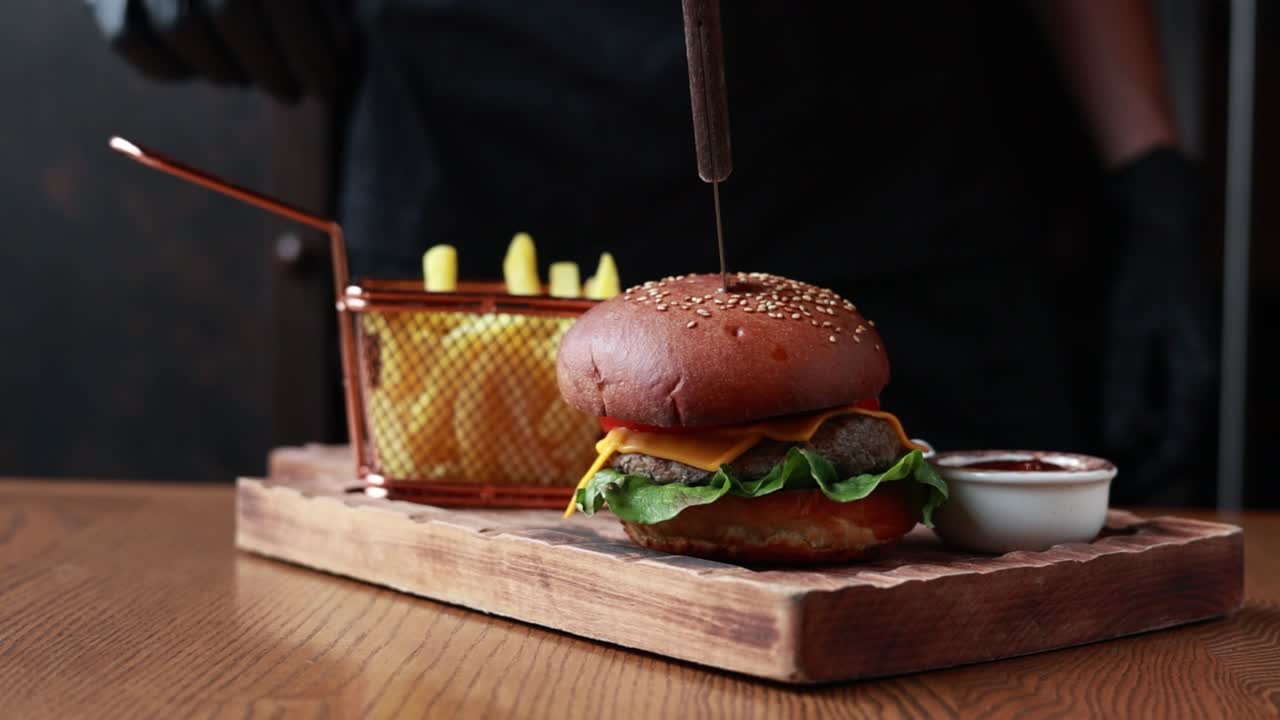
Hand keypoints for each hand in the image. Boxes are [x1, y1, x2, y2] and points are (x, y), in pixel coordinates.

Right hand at [85, 0, 352, 101]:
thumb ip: (319, 0)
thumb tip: (341, 45)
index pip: (282, 4)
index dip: (309, 53)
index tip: (326, 86)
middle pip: (232, 17)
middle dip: (272, 68)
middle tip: (291, 91)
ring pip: (185, 34)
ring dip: (226, 71)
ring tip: (247, 76)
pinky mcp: (103, 0)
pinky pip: (135, 46)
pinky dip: (170, 70)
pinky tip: (198, 67)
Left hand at [1102, 147, 1216, 498]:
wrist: (1162, 235)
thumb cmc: (1146, 279)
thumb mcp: (1126, 332)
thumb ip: (1122, 385)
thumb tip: (1118, 437)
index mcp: (1195, 377)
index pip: (1179, 444)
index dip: (1155, 473)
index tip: (1129, 492)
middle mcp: (1199, 378)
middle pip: (1178, 439)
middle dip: (1149, 464)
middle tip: (1113, 485)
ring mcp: (1190, 369)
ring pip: (1171, 423)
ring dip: (1145, 443)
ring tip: (1112, 463)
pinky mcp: (1177, 360)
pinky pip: (1163, 402)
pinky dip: (1143, 418)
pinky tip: (1120, 424)